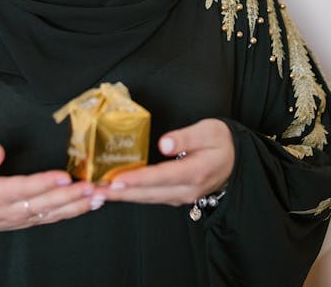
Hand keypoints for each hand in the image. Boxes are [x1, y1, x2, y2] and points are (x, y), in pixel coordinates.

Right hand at [0, 143, 102, 249]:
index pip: (24, 188)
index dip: (45, 183)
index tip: (64, 176)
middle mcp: (12, 209)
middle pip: (46, 203)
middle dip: (72, 195)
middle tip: (94, 187)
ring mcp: (22, 217)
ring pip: (55, 212)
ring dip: (79, 204)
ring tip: (101, 195)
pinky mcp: (29, 220)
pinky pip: (54, 217)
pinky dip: (74, 211)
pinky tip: (91, 204)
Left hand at [102, 118, 233, 205]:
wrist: (236, 161)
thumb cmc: (222, 142)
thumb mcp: (209, 131)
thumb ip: (186, 137)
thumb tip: (164, 143)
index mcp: (195, 172)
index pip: (161, 177)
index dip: (137, 179)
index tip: (115, 181)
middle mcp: (186, 190)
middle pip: (148, 193)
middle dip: (119, 193)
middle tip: (94, 191)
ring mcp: (181, 196)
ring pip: (147, 198)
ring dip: (121, 196)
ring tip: (97, 193)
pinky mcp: (175, 196)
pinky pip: (150, 197)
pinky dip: (131, 195)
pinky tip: (114, 192)